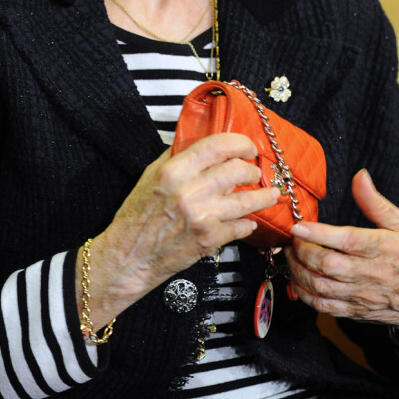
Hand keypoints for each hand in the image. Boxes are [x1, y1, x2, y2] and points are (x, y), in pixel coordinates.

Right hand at [76, 133, 279, 327]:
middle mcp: (189, 191)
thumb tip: (199, 141)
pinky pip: (240, 227)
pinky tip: (248, 221)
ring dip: (262, 197)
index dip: (240, 143)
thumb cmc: (136, 217)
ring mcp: (201, 216)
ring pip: (246, 200)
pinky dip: (247, 223)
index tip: (248, 147)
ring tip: (270, 194)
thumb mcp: (150, 176)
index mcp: (174, 171)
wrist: (128, 257)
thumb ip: (176, 157)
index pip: (217, 145)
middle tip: (255, 173)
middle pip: (237, 170)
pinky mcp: (208, 240)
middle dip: (252, 171)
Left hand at [285, 168, 398, 339]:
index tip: (298, 225)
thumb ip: (376, 202)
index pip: (347, 240)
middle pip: (328, 264)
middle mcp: (372, 273)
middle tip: (292, 239)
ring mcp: (363, 295)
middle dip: (303, 251)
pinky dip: (305, 294)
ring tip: (291, 256)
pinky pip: (324, 307)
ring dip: (298, 271)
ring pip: (322, 287)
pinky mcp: (356, 311)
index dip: (319, 234)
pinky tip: (298, 280)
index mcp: (385, 248)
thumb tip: (359, 176)